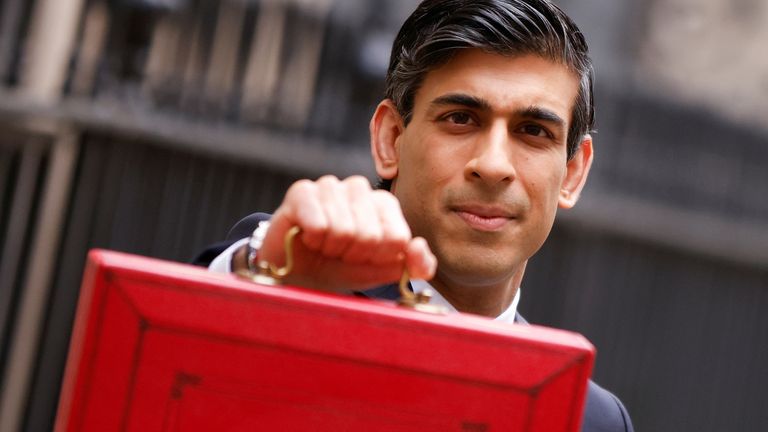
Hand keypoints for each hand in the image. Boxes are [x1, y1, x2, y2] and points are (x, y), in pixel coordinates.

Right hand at [255, 175, 435, 291]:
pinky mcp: (302, 191)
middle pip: (371, 235)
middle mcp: (359, 189)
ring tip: (324, 245)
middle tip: (339, 252)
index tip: (364, 258)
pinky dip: (313, 240)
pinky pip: (318, 224)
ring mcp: (330, 186)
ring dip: (331, 249)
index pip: (397, 238)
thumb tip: (419, 247)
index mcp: (384, 204)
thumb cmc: (343, 266)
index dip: (378, 258)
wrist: (298, 273)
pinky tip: (307, 237)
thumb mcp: (384, 271)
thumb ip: (416, 265)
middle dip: (353, 255)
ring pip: (344, 230)